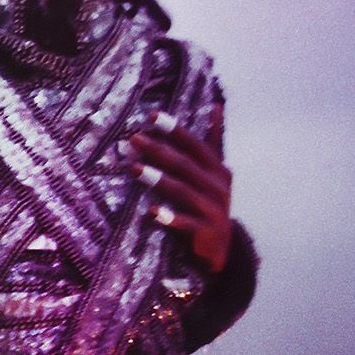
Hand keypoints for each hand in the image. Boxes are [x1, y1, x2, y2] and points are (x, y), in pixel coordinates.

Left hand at [131, 124, 232, 272]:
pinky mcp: (205, 232)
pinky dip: (170, 217)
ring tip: (134, 169)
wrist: (220, 248)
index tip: (151, 116)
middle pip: (185, 165)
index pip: (195, 145)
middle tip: (133, 139)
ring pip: (183, 191)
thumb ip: (213, 142)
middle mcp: (217, 186)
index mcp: (217, 169)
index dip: (175, 130)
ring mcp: (212, 209)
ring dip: (158, 179)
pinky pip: (186, 224)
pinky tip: (152, 212)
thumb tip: (216, 106)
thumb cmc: (209, 203)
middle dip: (159, 150)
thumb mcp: (214, 172)